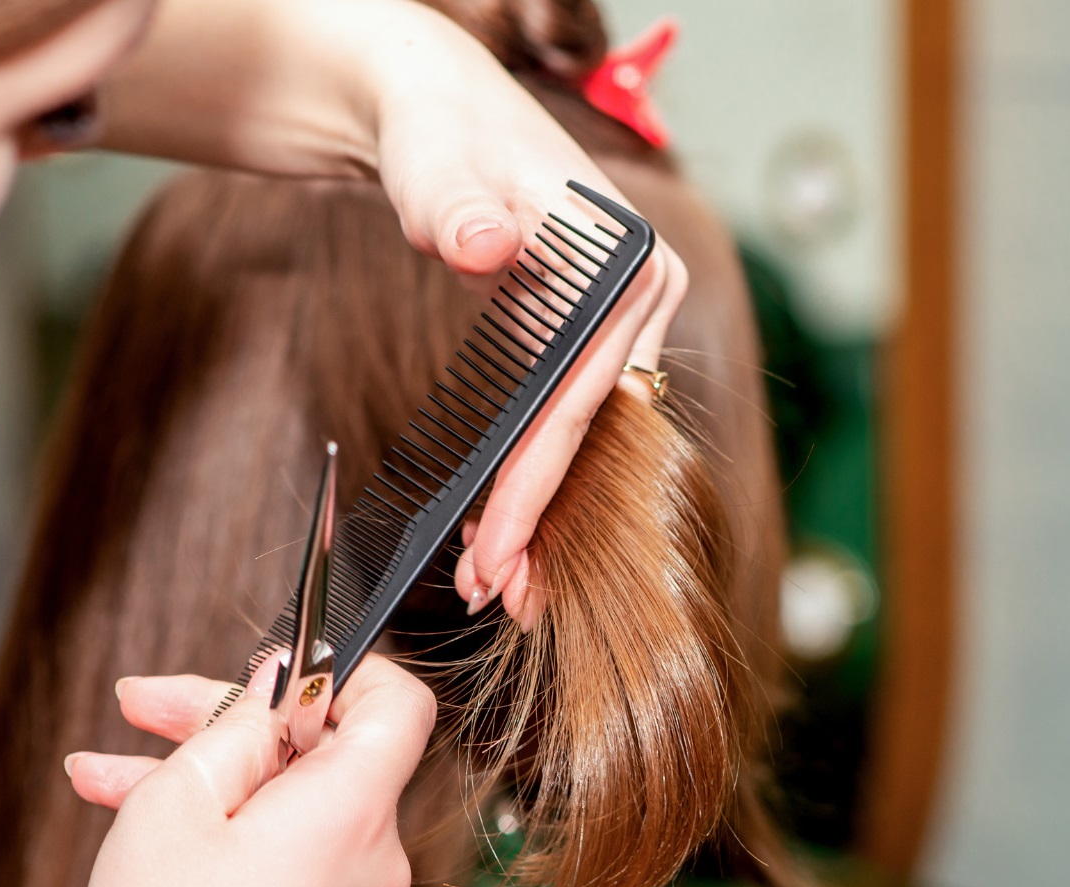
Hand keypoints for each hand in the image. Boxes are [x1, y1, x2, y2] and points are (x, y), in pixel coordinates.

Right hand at [66, 655, 435, 886]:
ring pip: (285, 795)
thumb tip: (276, 681)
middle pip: (320, 746)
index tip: (280, 664)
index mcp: (350, 810)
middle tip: (155, 700)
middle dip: (233, 716)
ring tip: (115, 759)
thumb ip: (237, 725)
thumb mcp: (177, 804)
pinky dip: (221, 819)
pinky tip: (137, 800)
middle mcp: (367, 852)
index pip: (399, 706)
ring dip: (206, 768)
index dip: (345, 669)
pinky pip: (280, 842)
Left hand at [363, 6, 684, 627]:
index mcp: (628, 260)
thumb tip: (484, 245)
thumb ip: (457, 206)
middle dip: (539, 518)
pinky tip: (503, 521)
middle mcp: (638, 296)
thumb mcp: (438, 163)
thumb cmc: (437, 132)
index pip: (581, 399)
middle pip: (592, 431)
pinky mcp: (580, 332)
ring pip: (583, 437)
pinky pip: (564, 417)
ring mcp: (613, 317)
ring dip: (539, 511)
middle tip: (491, 592)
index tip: (493, 552)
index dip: (535, 485)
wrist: (431, 110)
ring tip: (496, 580)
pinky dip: (533, 473)